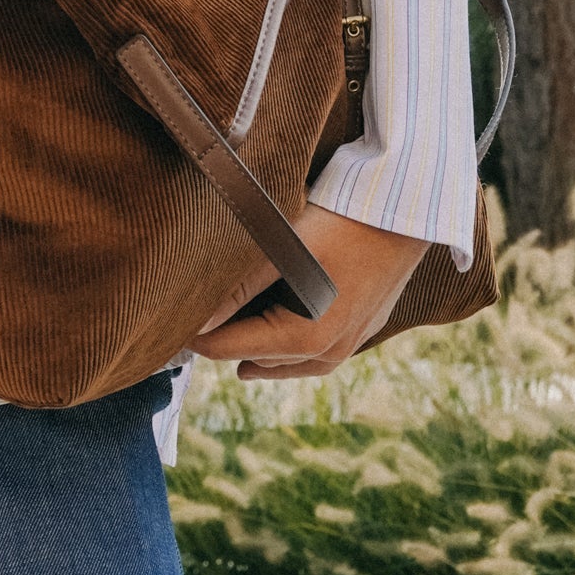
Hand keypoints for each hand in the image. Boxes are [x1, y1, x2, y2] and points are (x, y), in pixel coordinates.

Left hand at [188, 204, 426, 379]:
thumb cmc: (341, 222)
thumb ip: (237, 286)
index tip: (168, 319)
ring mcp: (349, 344)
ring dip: (255, 349)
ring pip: (286, 364)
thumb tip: (195, 321)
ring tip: (226, 336)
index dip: (193, 335)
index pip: (225, 348)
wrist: (406, 210)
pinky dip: (288, 351)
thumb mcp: (281, 248)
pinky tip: (277, 340)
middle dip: (223, 340)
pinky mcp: (363, 329)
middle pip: (254, 358)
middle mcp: (327, 353)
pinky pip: (316, 357)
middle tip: (191, 317)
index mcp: (302, 339)